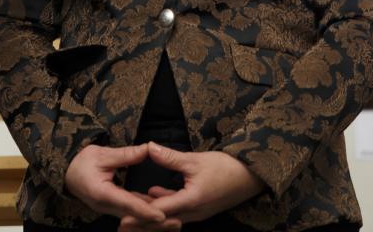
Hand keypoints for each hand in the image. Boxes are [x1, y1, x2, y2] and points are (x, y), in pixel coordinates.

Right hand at [64, 144, 167, 225]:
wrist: (67, 173)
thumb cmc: (81, 163)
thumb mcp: (101, 154)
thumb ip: (126, 154)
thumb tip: (148, 149)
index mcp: (102, 193)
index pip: (128, 203)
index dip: (146, 211)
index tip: (162, 215)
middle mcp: (107, 205)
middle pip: (134, 217)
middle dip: (155, 221)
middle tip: (177, 223)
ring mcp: (110, 209)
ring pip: (135, 218)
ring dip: (153, 220)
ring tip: (175, 222)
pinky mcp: (114, 207)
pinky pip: (132, 213)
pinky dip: (146, 214)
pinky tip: (163, 212)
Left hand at [120, 143, 263, 226]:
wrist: (250, 177)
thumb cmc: (225, 168)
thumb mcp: (195, 160)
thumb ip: (170, 157)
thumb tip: (149, 147)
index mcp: (190, 201)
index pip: (159, 212)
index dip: (140, 215)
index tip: (123, 219)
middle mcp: (193, 212)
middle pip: (162, 221)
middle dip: (142, 222)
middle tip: (122, 224)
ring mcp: (197, 212)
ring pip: (169, 217)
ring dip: (152, 214)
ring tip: (132, 210)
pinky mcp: (199, 208)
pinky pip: (178, 210)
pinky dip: (164, 205)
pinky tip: (153, 194)